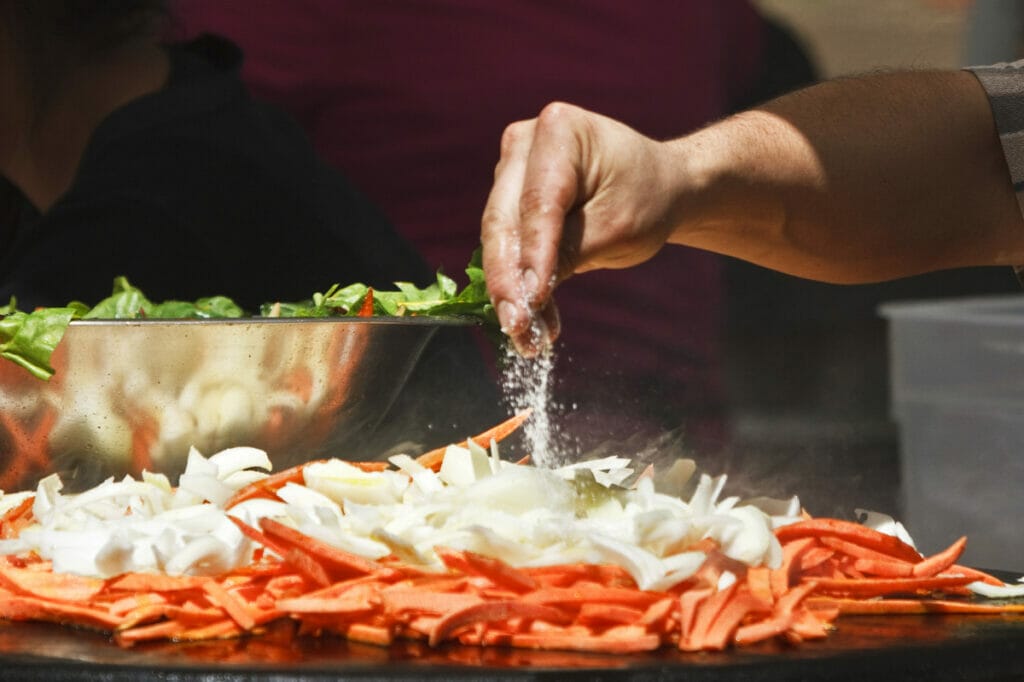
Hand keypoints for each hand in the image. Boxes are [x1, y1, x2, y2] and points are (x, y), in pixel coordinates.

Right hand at [481, 102, 677, 355]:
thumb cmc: (646, 198)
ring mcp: (512, 168)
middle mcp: (525, 142)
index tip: (531, 300)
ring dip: (511, 288)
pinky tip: (531, 321)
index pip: (539, 204)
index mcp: (560, 131)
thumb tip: (527, 295)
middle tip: (516, 328)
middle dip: (509, 280)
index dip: (532, 255)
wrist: (660, 187)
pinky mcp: (510, 196)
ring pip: (499, 237)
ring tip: (525, 335)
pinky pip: (507, 244)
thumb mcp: (617, 228)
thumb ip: (570, 254)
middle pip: (504, 220)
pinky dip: (519, 283)